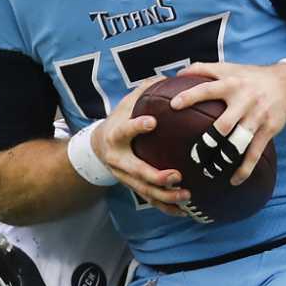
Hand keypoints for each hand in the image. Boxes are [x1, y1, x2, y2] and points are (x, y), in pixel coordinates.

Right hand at [100, 78, 190, 214]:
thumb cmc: (120, 120)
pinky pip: (150, 200)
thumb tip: (171, 74)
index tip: (152, 122)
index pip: (124, 131)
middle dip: (156, 175)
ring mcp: (124, 176)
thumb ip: (146, 90)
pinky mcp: (132, 187)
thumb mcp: (128, 103)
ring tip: (186, 196)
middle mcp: (118, 159)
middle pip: (136, 171)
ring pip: (144, 190)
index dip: (136, 127)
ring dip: (166, 196)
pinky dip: (166, 207)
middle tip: (176, 176)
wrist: (99, 147)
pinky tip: (184, 211)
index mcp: (115, 135)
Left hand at [170, 60, 285, 184]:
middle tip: (193, 156)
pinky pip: (255, 153)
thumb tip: (177, 73)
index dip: (191, 96)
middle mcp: (245, 100)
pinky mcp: (268, 130)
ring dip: (224, 159)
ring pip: (239, 143)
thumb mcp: (230, 68)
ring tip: (209, 171)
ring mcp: (258, 117)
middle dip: (208, 142)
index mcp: (232, 84)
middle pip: (224, 125)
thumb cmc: (250, 77)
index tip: (173, 105)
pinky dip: (245, 169)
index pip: (208, 89)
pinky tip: (234, 180)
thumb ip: (204, 69)